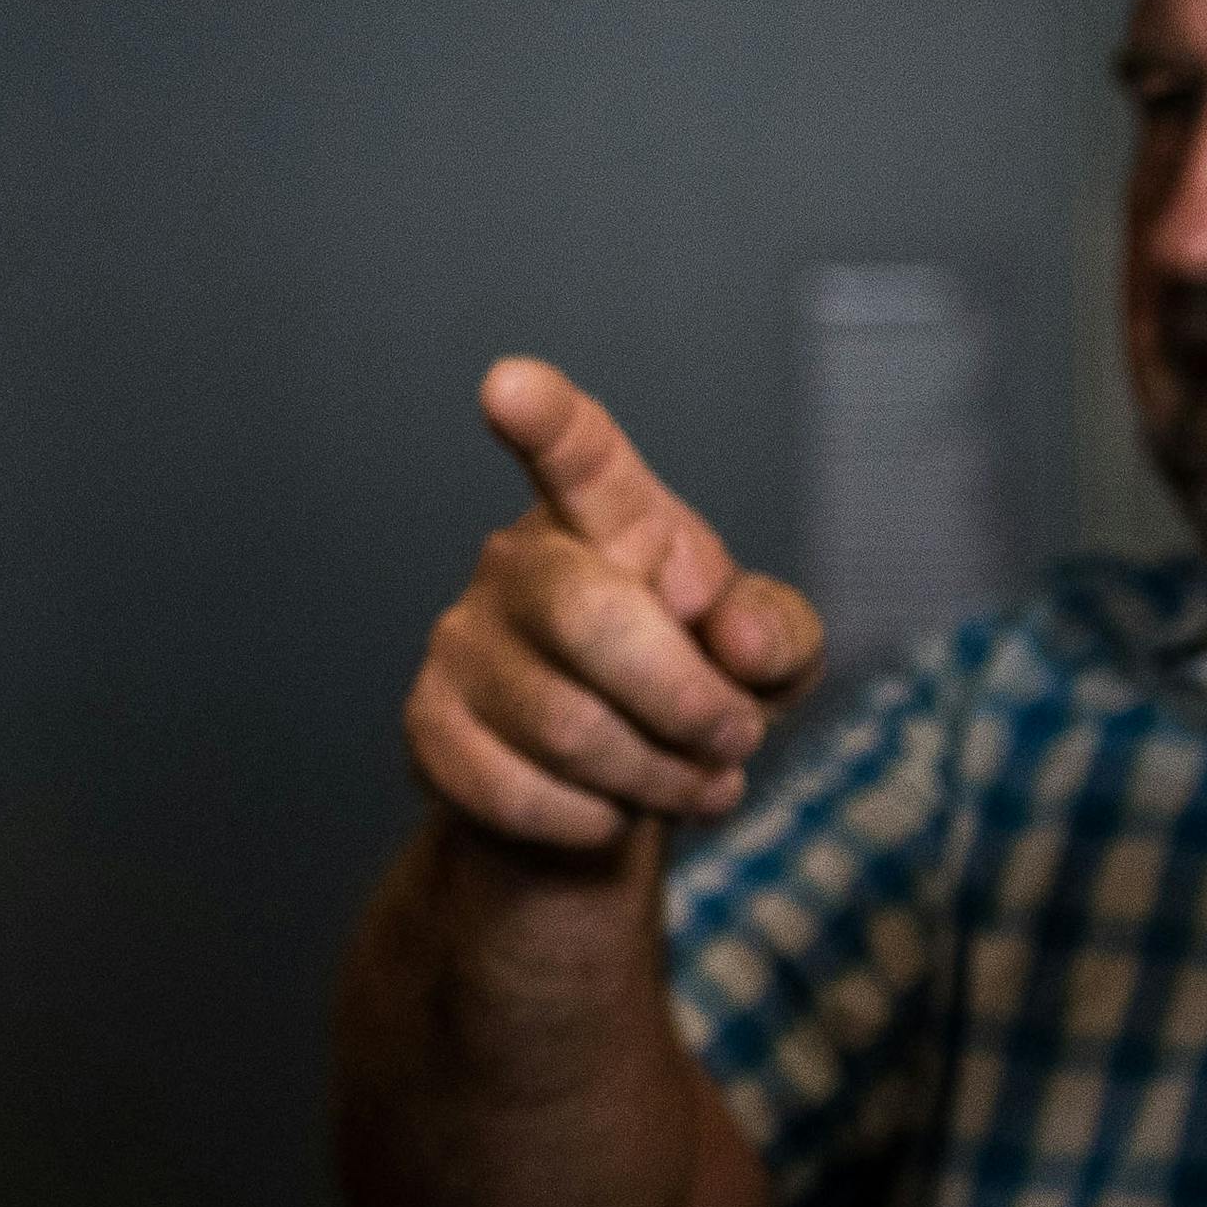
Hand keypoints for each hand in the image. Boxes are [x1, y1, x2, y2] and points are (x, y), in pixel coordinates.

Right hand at [398, 355, 823, 860]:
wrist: (610, 792)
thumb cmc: (693, 688)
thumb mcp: (768, 658)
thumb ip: (776, 631)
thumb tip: (735, 638)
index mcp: (609, 518)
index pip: (579, 455)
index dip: (547, 420)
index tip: (508, 384)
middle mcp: (521, 562)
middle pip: (594, 622)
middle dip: (687, 703)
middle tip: (737, 739)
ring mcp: (463, 643)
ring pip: (568, 728)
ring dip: (658, 778)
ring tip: (693, 782)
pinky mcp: (430, 726)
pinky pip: (519, 795)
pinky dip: (593, 822)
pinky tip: (613, 809)